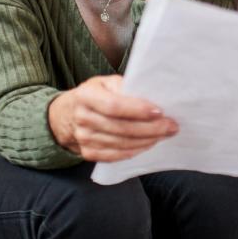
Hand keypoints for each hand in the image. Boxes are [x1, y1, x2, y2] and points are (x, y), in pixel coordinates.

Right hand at [48, 75, 177, 161]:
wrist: (66, 115)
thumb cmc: (94, 95)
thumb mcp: (105, 83)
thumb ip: (124, 87)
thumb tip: (151, 96)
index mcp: (86, 96)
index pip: (114, 106)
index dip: (138, 110)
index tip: (160, 112)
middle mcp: (82, 118)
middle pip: (121, 128)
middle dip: (151, 129)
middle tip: (171, 126)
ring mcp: (83, 138)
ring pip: (121, 144)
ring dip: (147, 140)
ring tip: (164, 134)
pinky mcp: (88, 153)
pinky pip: (115, 156)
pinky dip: (135, 151)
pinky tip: (148, 144)